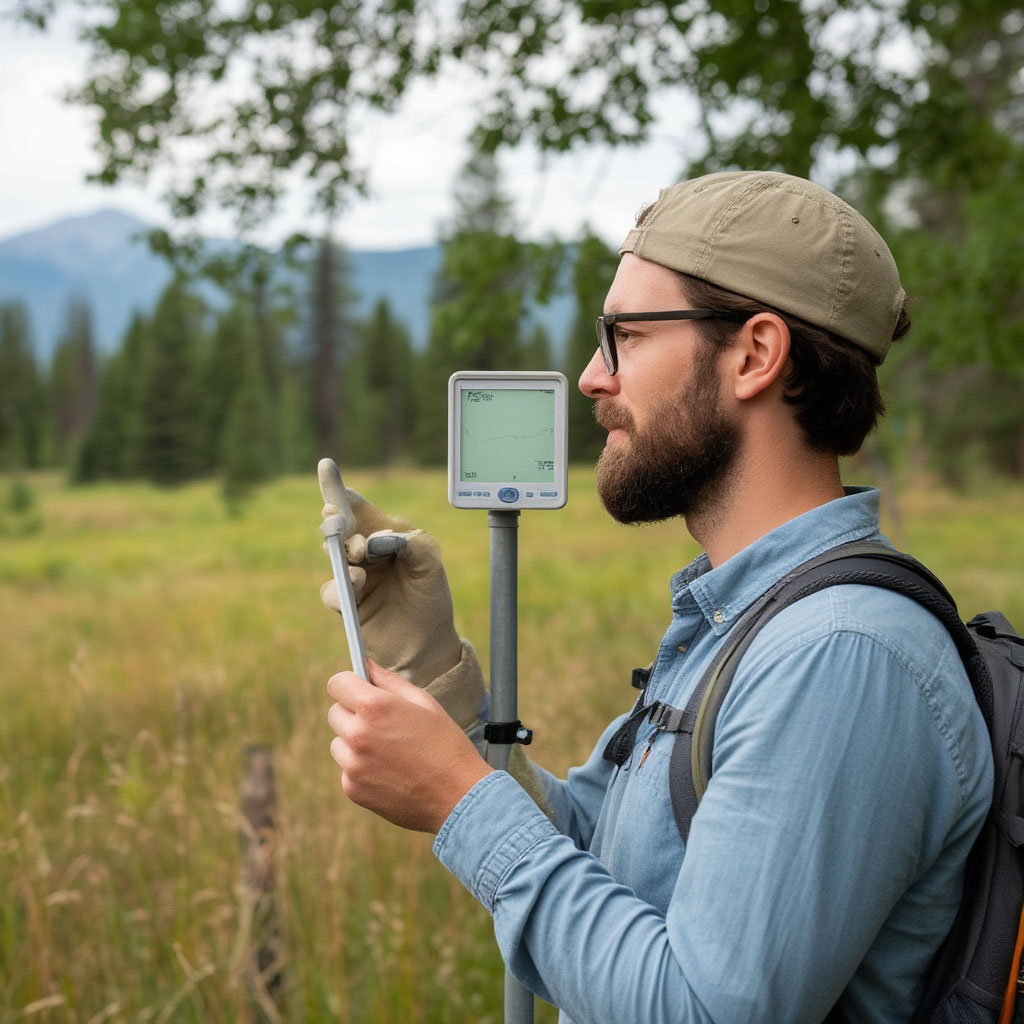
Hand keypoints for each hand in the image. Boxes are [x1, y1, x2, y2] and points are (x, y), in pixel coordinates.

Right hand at [320, 486, 461, 685]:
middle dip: (338, 519)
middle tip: (338, 519)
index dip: (341, 491)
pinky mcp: (346, 602)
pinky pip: (332, 590)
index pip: (359, 507)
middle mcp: (364, 550)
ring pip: (333, 554)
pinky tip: (357, 582)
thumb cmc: (429, 597)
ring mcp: (353, 574)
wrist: (425, 643)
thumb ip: (413, 544)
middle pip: (340, 526)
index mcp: (384, 533)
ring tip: (359, 553)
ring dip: (342, 550)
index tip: (326, 469)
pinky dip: (341, 586)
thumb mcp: (430, 565)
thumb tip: (380, 537)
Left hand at [327, 661, 492, 832]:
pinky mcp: (352, 789)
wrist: (458, 796)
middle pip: (335, 713)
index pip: (337, 684)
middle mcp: (358, 734)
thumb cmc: (446, 745)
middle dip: (353, 713)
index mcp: (375, 707)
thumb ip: (390, 682)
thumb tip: (368, 666)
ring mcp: (352, 765)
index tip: (358, 689)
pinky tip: (390, 772)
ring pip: (339, 743)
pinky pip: (347, 770)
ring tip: (389, 751)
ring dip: (354, 743)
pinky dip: (362, 769)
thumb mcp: (424, 703)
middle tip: (382, 724)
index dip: (349, 684)